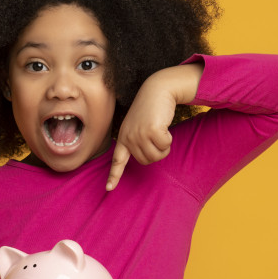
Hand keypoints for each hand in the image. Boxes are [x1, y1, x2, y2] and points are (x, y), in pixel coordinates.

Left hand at [106, 63, 203, 190]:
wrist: (157, 90)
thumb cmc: (151, 109)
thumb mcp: (139, 125)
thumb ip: (138, 140)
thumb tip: (146, 157)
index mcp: (123, 137)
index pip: (117, 160)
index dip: (114, 175)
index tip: (108, 188)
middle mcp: (128, 137)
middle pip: (147, 161)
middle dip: (157, 151)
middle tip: (157, 135)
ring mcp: (138, 134)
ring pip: (156, 156)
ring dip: (164, 147)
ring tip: (160, 130)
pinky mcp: (151, 131)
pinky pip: (165, 146)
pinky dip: (169, 138)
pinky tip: (163, 125)